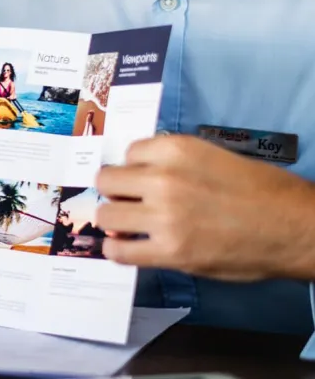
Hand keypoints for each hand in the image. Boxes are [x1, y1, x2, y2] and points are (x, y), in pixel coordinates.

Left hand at [95, 135, 314, 281]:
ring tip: (128, 225)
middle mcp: (163, 179)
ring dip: (113, 220)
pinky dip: (117, 251)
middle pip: (106, 181)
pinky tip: (127, 248)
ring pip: (106, 215)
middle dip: (115, 191)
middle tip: (129, 202)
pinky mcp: (170, 251)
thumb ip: (173, 162)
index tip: (140, 179)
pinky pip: (119, 252)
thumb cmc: (262, 190)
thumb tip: (139, 173)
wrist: (295, 227)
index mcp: (175, 149)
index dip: (133, 168)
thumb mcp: (213, 156)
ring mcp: (164, 216)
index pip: (127, 153)